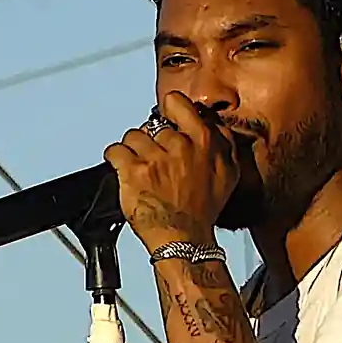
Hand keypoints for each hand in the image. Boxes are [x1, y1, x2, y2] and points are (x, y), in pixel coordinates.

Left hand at [103, 92, 239, 250]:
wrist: (184, 239)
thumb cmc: (202, 211)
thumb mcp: (227, 175)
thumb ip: (223, 144)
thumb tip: (214, 125)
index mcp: (204, 141)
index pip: (177, 103)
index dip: (168, 110)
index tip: (167, 119)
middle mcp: (180, 146)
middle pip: (152, 125)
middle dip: (152, 141)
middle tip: (156, 160)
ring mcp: (155, 158)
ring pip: (132, 137)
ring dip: (133, 151)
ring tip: (141, 169)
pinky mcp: (133, 172)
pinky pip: (114, 151)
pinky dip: (115, 160)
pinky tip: (125, 171)